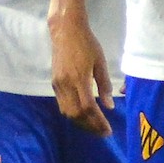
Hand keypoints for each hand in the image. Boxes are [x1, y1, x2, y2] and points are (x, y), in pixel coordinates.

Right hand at [49, 14, 113, 135]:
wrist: (65, 30)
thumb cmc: (86, 43)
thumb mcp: (100, 62)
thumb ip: (104, 84)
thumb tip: (109, 106)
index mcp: (79, 78)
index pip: (88, 107)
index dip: (98, 121)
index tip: (108, 130)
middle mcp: (66, 84)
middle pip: (76, 114)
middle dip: (90, 126)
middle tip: (102, 132)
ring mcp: (58, 85)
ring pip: (67, 112)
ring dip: (80, 122)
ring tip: (93, 127)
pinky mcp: (54, 83)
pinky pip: (62, 105)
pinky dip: (72, 114)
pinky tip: (82, 115)